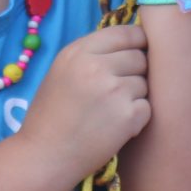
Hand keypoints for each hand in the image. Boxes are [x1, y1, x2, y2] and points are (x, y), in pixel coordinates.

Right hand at [16, 24, 151, 180]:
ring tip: (109, 113)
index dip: (137, 42)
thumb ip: (92, 54)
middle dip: (134, 73)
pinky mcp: (128, 116)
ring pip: (145, 83)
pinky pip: (147, 107)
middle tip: (115, 93)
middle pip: (140, 57)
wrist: (43, 158)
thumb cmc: (51, 116)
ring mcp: (114, 91)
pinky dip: (137, 118)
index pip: (125, 32)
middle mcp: (96, 67)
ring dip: (134, 96)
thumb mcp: (62, 72)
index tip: (137, 52)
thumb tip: (131, 42)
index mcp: (78, 52)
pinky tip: (115, 128)